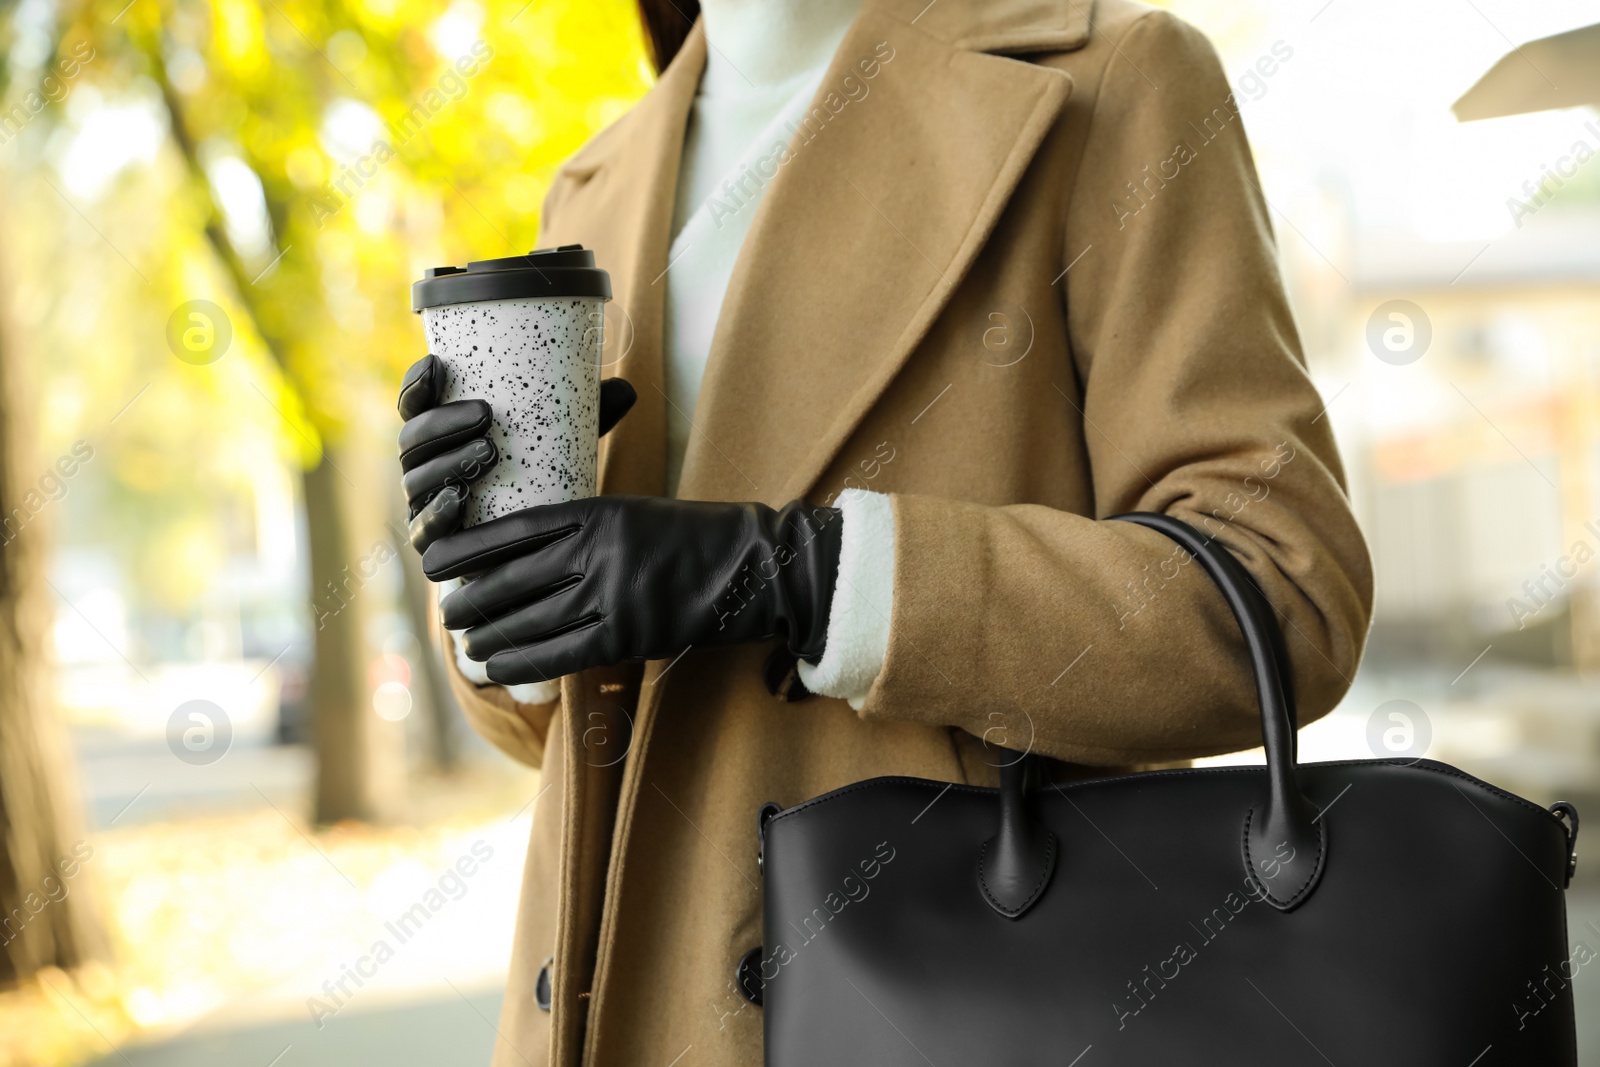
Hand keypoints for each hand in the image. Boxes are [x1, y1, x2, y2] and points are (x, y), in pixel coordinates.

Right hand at [396, 354, 635, 551]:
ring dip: (447, 463)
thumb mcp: (565, 441)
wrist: (538, 546)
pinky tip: (456, 500)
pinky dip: (434, 515)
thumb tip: (626, 389)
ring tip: (489, 451)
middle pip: (413, 441)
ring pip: (416, 482)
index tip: (438, 363)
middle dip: (443, 423)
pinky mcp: (437, 547)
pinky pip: (422, 533)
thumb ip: (590, 414)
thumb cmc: (546, 475)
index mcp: (441, 435)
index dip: (416, 383)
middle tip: (487, 415)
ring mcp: (426, 507)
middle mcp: (425, 468)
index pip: (416, 404)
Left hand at [423, 496, 842, 683]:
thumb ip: (584, 528)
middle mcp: (598, 551)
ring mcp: (612, 595)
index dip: (469, 547)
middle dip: (473, 597)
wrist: (753, 566)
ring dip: (491, 634)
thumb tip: (526, 553)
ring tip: (467, 642)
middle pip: (514, 578)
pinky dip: (523, 661)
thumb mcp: (633, 513)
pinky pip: (560, 652)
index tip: (437, 557)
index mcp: (597, 513)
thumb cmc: (692, 537)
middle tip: (449, 610)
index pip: (515, 530)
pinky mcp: (628, 635)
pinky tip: (498, 666)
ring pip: (530, 618)